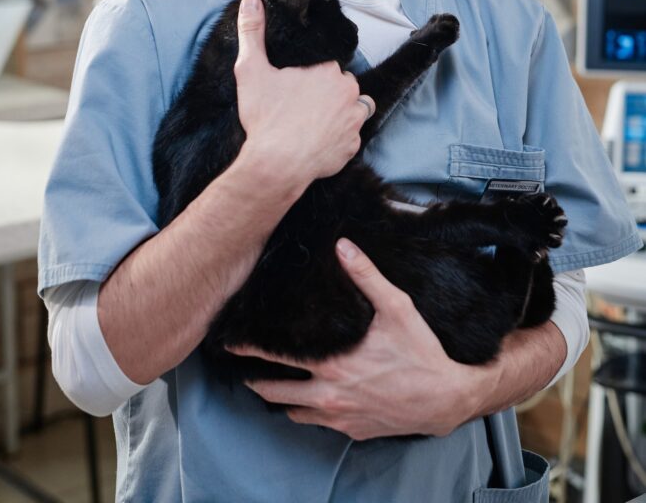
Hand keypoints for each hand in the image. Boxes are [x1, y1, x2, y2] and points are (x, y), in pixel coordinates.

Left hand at [229, 239, 475, 439]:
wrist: (447, 398)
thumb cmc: (421, 352)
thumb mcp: (397, 308)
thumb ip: (366, 276)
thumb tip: (343, 246)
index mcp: (333, 364)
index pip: (276, 356)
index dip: (249, 349)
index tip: (231, 342)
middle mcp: (329, 395)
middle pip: (272, 392)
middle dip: (252, 380)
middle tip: (240, 369)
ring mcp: (339, 418)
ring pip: (291, 412)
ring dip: (279, 399)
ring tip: (270, 384)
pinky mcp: (352, 432)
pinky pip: (317, 424)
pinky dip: (307, 412)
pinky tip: (309, 399)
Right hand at [234, 0, 374, 188]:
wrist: (276, 164)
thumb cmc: (265, 117)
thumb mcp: (251, 70)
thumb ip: (252, 32)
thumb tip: (251, 0)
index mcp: (329, 70)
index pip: (328, 64)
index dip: (312, 75)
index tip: (296, 86)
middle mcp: (349, 92)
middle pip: (342, 85)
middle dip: (327, 92)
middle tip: (301, 104)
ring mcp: (354, 121)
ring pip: (353, 109)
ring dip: (340, 112)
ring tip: (314, 121)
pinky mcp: (352, 147)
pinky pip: (350, 138)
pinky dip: (338, 139)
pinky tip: (317, 142)